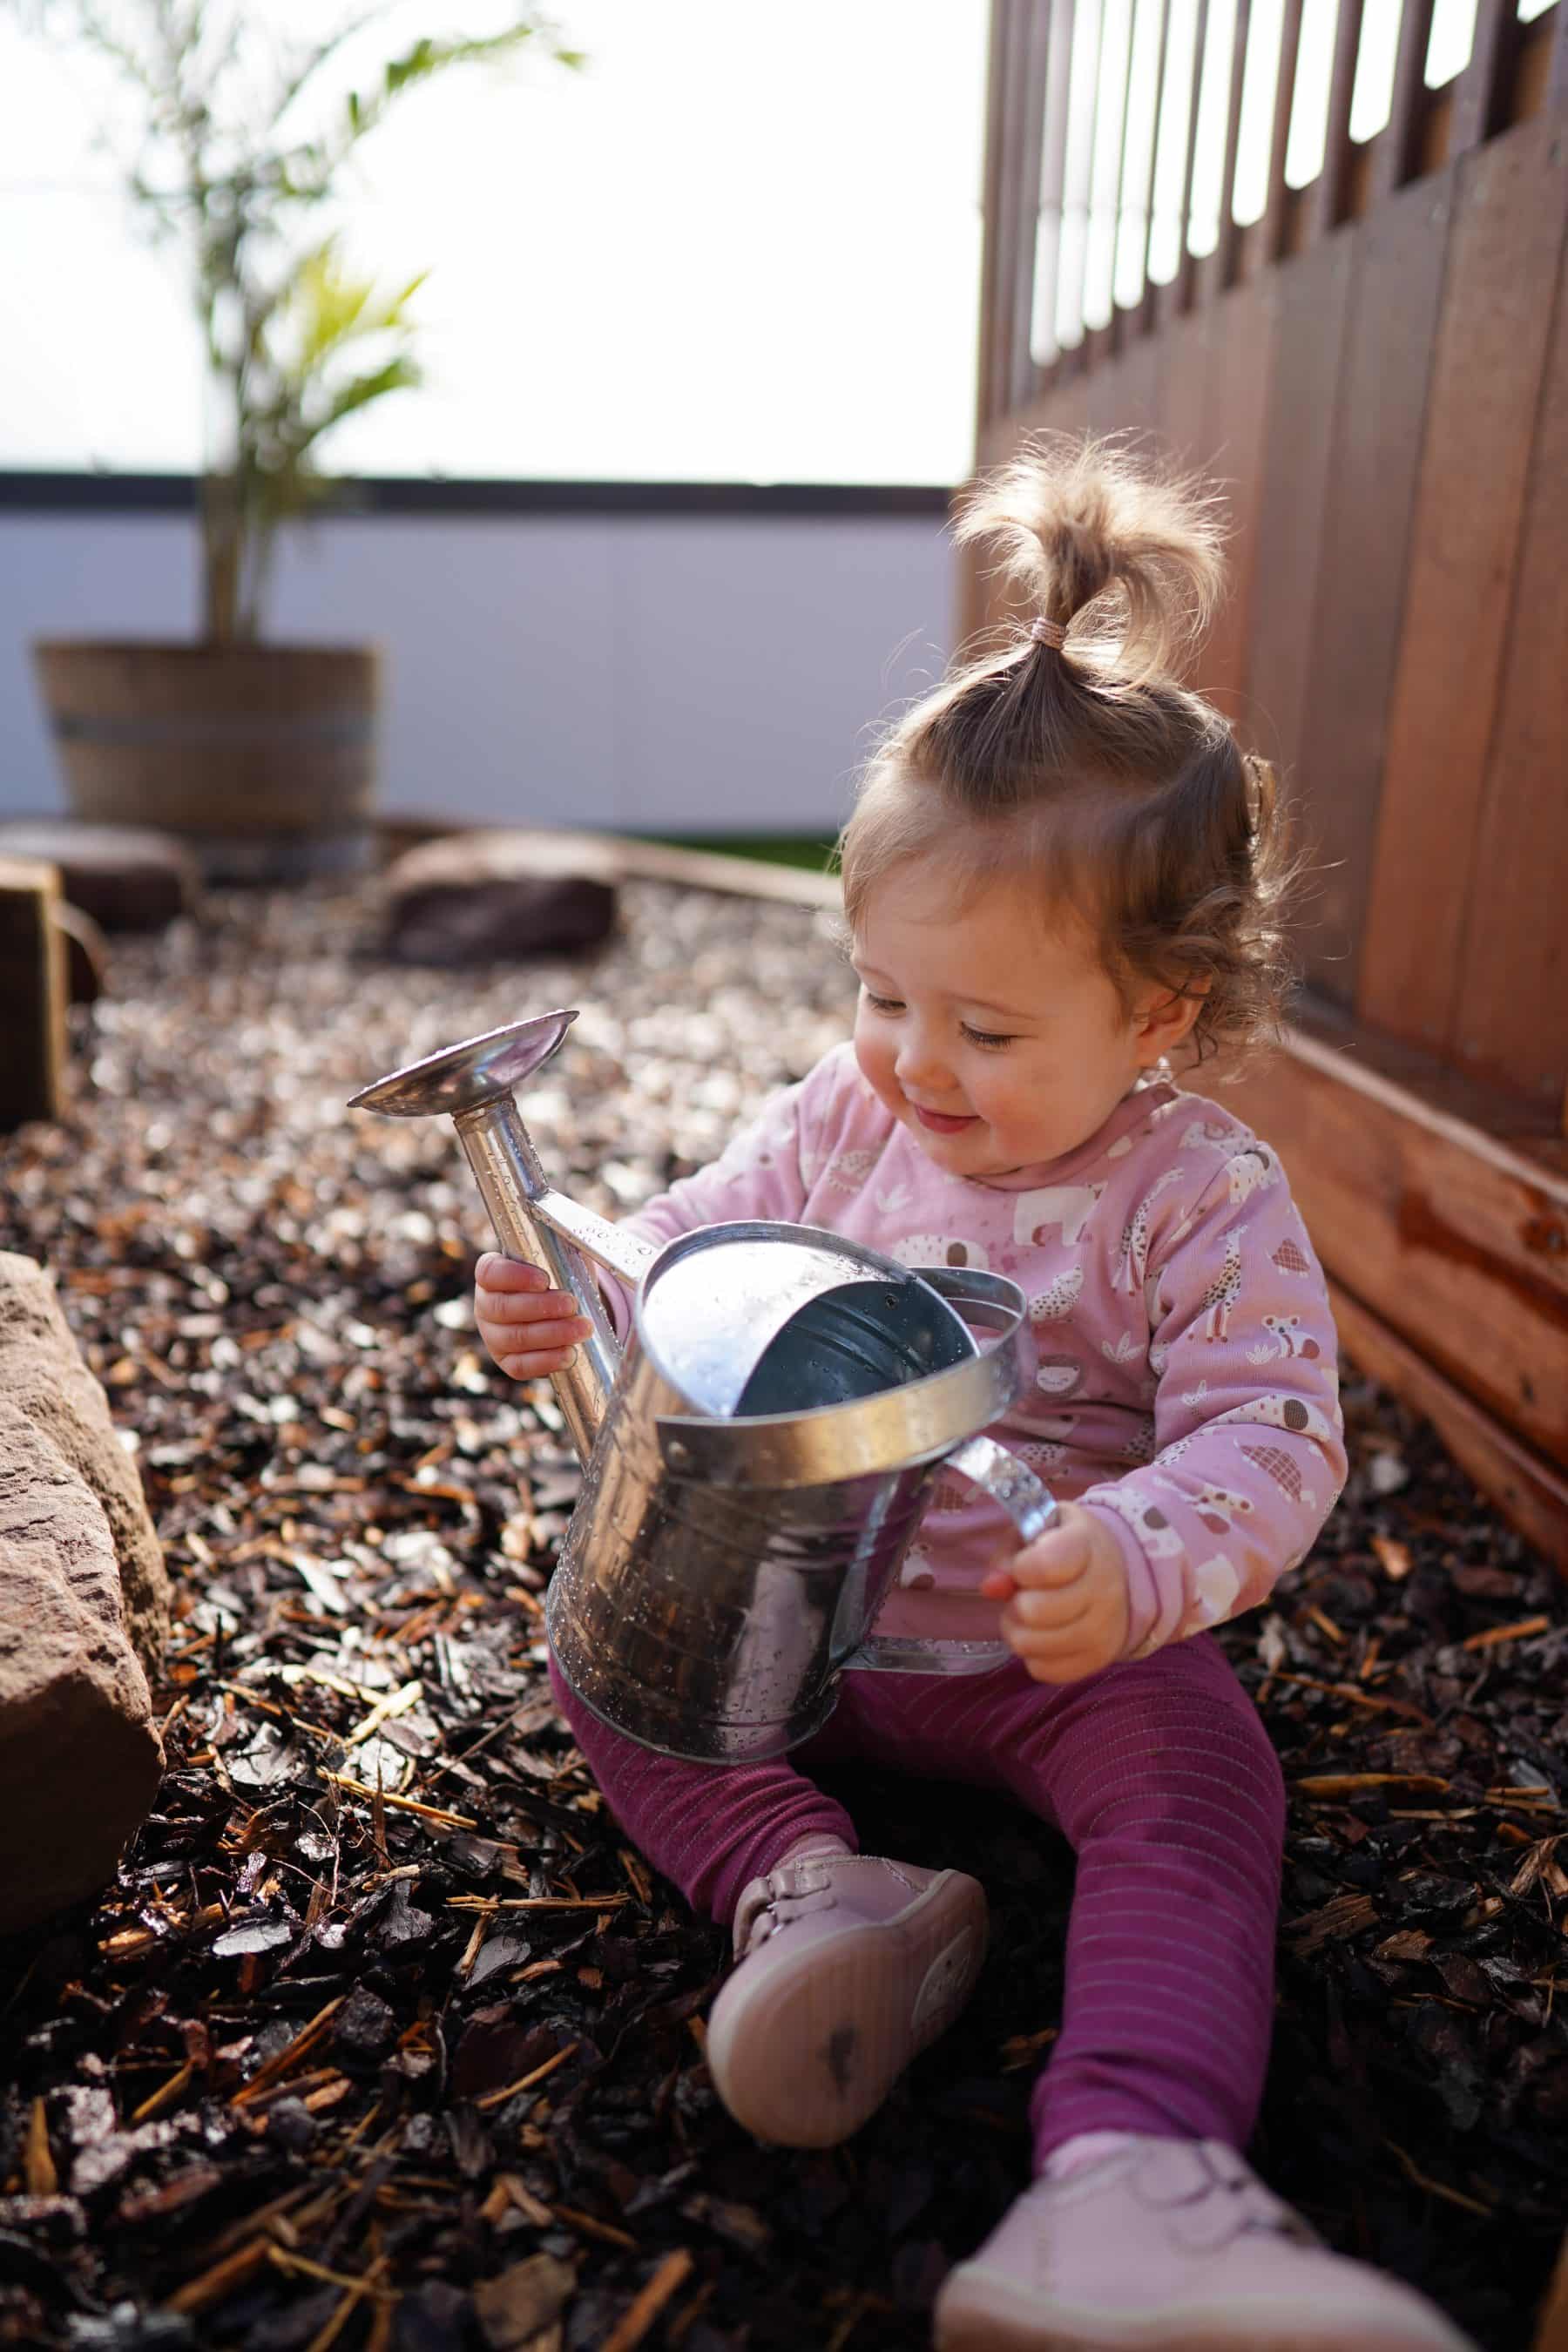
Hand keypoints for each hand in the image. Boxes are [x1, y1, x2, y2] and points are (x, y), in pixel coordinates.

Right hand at [474, 1252, 594, 1380]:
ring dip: (552, 1334)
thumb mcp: (563, 1253)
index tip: (545, 1280)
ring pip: (515, 1338)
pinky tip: (570, 1354)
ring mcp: (493, 1336)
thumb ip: (564, 1242)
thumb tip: (583, 1232)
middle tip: (571, 1304)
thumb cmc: (560, 1275)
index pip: (489, 1273)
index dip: (514, 1277)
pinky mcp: (507, 1361)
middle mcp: (486, 1305)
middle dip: (541, 1308)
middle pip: (503, 1309)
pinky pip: (521, 1366)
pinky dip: (547, 1361)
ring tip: (583, 1328)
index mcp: (492, 1274)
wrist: (568, 1309)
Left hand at [980, 1503, 1129, 1683]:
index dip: (1022, 1568)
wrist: (1116, 1574)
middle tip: (1022, 1596)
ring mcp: (1106, 1628)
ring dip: (1018, 1632)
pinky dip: (1034, 1656)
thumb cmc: (1064, 1548)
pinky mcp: (1099, 1660)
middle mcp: (1104, 1588)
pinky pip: (1045, 1670)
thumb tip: (991, 1587)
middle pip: (1034, 1611)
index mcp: (1087, 1544)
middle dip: (1015, 1603)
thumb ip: (1009, 1557)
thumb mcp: (1034, 1535)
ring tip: (1026, 1618)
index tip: (1024, 1567)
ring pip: (1034, 1644)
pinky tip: (1041, 1636)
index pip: (1047, 1565)